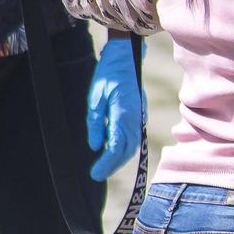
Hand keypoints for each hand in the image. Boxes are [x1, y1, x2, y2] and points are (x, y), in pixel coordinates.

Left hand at [87, 36, 144, 180]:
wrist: (126, 58)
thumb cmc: (108, 75)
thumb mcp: (95, 98)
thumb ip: (96, 122)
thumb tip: (96, 145)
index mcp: (123, 115)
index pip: (116, 147)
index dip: (106, 163)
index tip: (94, 174)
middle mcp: (135, 119)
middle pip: (126, 150)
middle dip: (112, 165)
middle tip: (97, 174)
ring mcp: (139, 117)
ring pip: (132, 145)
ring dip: (119, 158)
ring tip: (104, 166)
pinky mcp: (139, 114)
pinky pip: (133, 137)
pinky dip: (124, 148)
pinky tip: (114, 150)